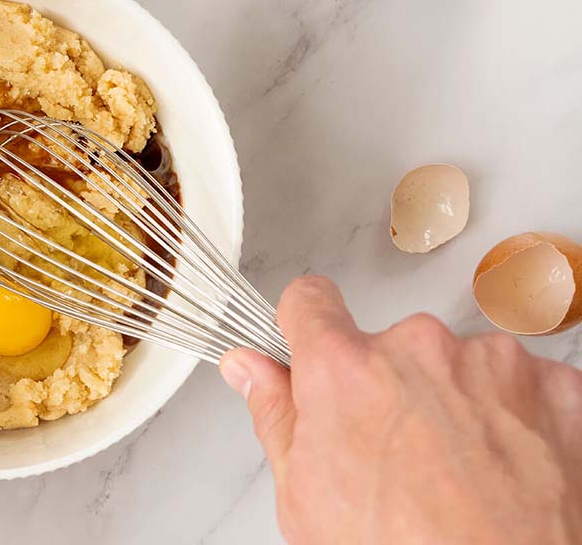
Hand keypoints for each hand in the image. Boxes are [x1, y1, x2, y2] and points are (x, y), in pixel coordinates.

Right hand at [221, 276, 581, 544]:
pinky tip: (502, 469)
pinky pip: (522, 384)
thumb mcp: (305, 497)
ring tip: (458, 470)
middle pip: (390, 344)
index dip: (307, 326)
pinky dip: (513, 418)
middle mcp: (418, 348)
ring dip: (455, 399)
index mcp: (344, 370)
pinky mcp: (555, 386)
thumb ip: (275, 415)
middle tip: (397, 452)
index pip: (309, 302)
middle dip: (390, 384)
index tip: (313, 344)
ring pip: (459, 362)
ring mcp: (493, 363)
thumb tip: (249, 369)